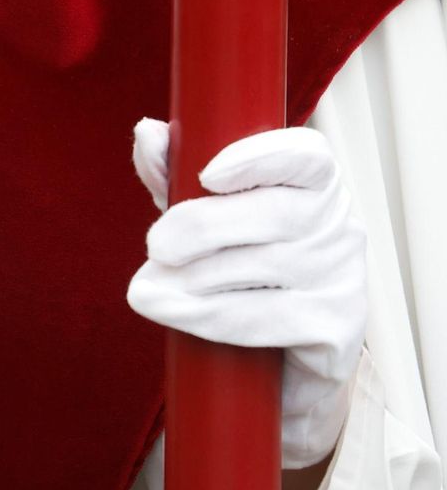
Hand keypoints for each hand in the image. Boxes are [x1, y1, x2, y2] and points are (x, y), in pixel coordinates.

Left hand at [126, 120, 365, 468]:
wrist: (278, 355)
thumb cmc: (240, 264)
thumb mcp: (204, 211)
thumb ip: (175, 172)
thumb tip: (147, 134)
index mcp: (313, 182)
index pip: (304, 156)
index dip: (258, 158)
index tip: (206, 174)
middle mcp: (339, 224)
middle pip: (272, 214)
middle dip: (200, 228)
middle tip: (155, 246)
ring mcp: (343, 277)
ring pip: (261, 268)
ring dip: (192, 279)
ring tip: (146, 288)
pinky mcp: (335, 328)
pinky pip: (263, 318)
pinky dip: (206, 315)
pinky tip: (169, 311)